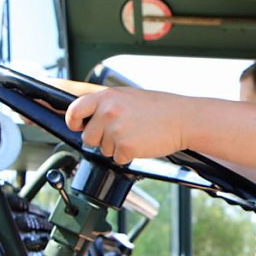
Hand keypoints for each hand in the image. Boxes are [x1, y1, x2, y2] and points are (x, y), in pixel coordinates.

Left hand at [64, 87, 186, 163]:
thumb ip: (106, 104)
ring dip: (117, 147)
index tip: (77, 125)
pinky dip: (129, 155)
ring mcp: (116, 129)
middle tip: (122, 131)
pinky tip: (142, 142)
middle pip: (88, 136)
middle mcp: (108, 111)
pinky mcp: (126, 146)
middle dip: (101, 139)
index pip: (75, 110)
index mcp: (107, 96)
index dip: (73, 121)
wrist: (182, 118)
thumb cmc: (159, 108)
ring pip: (104, 149)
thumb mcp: (128, 96)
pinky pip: (118, 158)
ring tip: (136, 134)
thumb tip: (86, 116)